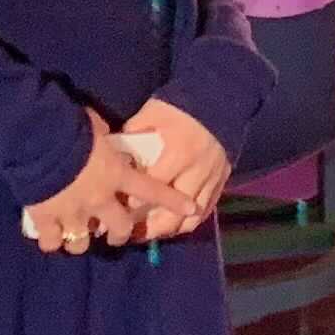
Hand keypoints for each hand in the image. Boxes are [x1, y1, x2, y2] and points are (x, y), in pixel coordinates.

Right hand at [24, 107, 193, 254]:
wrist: (38, 138)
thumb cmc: (71, 126)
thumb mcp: (97, 126)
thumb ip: (106, 136)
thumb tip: (107, 131)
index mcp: (117, 174)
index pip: (152, 190)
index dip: (173, 201)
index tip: (190, 209)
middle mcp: (100, 198)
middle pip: (120, 228)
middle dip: (121, 234)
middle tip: (117, 233)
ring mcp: (73, 212)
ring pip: (83, 242)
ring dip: (82, 241)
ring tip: (78, 237)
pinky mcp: (46, 218)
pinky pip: (51, 242)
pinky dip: (51, 241)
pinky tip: (51, 237)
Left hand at [122, 96, 232, 242]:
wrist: (218, 99)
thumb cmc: (180, 107)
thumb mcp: (152, 113)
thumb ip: (133, 133)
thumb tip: (112, 153)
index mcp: (180, 153)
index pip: (155, 186)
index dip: (134, 203)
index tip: (116, 212)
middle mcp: (199, 171)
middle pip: (174, 212)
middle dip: (150, 227)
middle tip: (130, 234)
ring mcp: (213, 179)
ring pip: (191, 218)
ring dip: (169, 230)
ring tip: (150, 235)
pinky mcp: (222, 182)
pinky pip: (206, 211)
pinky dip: (189, 223)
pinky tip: (173, 227)